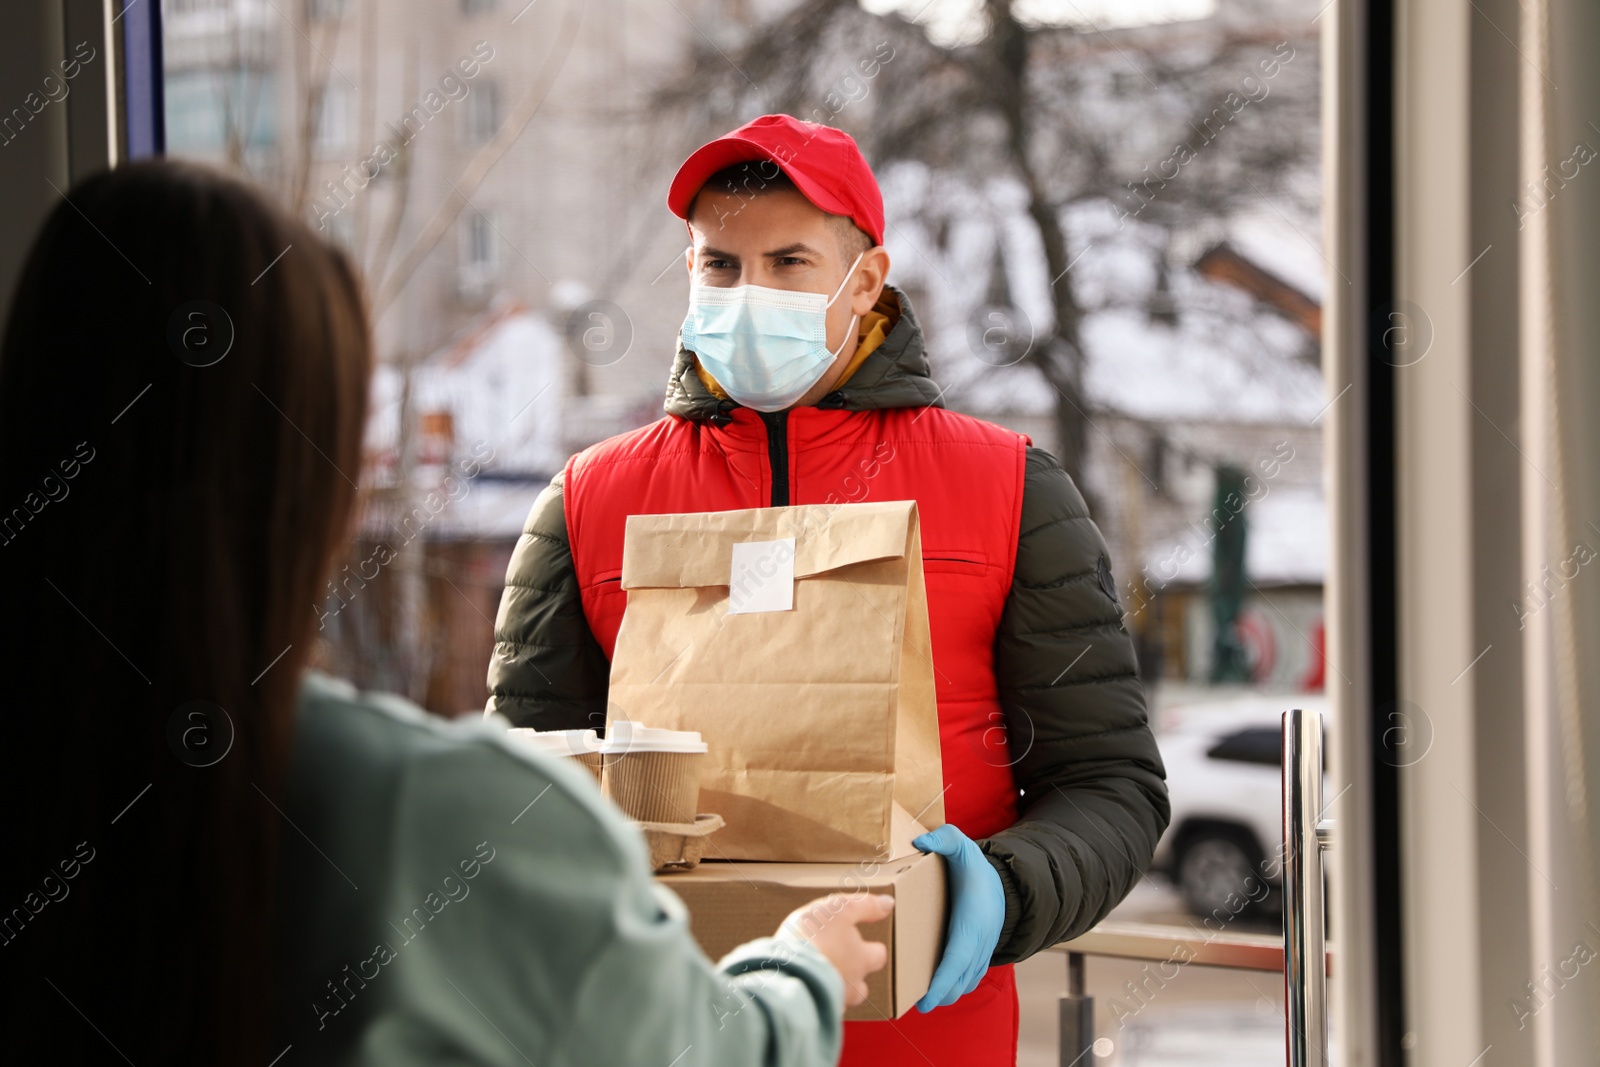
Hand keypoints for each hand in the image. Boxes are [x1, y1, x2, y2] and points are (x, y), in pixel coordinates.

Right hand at [779, 893, 894, 1007]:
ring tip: (821, 978)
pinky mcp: (813, 1010)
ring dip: (834, 989)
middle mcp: (852, 983)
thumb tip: (888, 903)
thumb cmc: (813, 937)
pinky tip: (804, 988)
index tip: (866, 943)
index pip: (878, 956)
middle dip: (856, 977)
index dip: (872, 949)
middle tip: (843, 964)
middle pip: (862, 987)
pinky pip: (818, 1007)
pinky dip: (814, 998)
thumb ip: (865, 906)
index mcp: (861, 959)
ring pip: (840, 998)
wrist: (786, 970)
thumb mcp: (839, 909)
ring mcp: (833, 1000)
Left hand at [913, 823, 1004, 1012]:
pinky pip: (970, 978)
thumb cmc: (976, 868)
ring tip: (922, 999)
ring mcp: (982, 951)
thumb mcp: (961, 846)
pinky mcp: (981, 955)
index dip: (942, 982)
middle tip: (914, 1003)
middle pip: (960, 980)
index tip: (926, 1000)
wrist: (1005, 883)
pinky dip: (956, 987)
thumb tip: (918, 842)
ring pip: (965, 983)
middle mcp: (980, 942)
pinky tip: (938, 990)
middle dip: (939, 995)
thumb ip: (943, 839)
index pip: (957, 959)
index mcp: (972, 922)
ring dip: (946, 993)